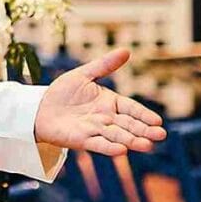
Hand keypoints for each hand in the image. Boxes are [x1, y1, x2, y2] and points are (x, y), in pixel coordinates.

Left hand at [33, 47, 165, 155]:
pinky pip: (98, 144)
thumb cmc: (62, 91)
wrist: (40, 108)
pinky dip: (109, 148)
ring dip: (132, 141)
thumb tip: (126, 50)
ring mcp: (95, 130)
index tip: (158, 121)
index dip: (144, 115)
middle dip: (144, 130)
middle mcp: (106, 118)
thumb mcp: (83, 74)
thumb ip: (104, 65)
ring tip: (147, 145)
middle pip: (128, 125)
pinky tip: (121, 151)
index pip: (131, 109)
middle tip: (160, 135)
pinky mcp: (82, 140)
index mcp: (110, 102)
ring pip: (117, 136)